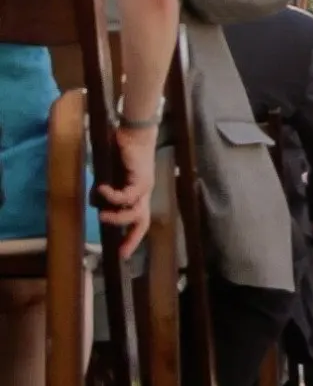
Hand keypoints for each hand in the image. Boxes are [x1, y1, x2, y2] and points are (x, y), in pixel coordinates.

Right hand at [98, 125, 157, 258]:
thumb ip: (102, 191)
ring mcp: (144, 188)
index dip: (131, 237)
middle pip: (143, 222)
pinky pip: (127, 196)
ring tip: (102, 216)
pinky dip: (112, 196)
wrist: (131, 133)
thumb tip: (94, 204)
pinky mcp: (142, 180)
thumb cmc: (119, 152)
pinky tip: (101, 189)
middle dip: (133, 238)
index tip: (121, 253)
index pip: (138, 220)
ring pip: (135, 213)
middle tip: (121, 252)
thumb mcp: (107, 175)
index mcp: (137, 195)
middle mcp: (143, 194)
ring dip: (118, 218)